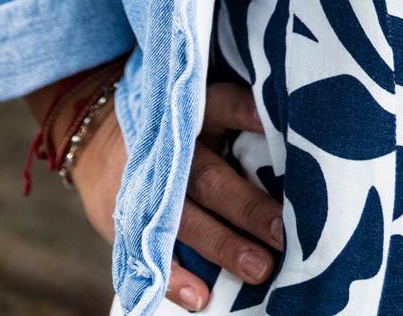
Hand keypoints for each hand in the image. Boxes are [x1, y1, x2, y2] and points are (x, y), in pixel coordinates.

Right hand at [70, 80, 283, 311]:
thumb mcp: (198, 108)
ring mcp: (147, 188)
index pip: (222, 105)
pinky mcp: (128, 221)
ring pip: (184, 219)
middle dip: (247, 207)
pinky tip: (201, 297)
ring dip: (222, 246)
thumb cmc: (177, 127)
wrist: (99, 138)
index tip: (279, 129)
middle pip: (210, 177)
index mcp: (192, 113)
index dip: (248, 114)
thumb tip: (304, 144)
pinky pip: (148, 254)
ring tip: (259, 269)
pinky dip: (174, 279)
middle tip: (284, 233)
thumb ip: (238, 122)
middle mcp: (171, 149)